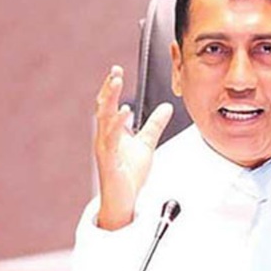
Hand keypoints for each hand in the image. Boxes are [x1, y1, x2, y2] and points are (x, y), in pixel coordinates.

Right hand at [94, 66, 172, 229]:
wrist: (123, 200)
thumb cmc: (129, 173)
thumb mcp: (147, 144)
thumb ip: (155, 125)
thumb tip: (166, 107)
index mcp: (113, 132)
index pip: (110, 104)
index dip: (112, 88)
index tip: (117, 70)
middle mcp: (106, 137)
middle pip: (104, 107)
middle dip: (109, 88)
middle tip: (115, 71)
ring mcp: (105, 148)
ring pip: (104, 119)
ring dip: (110, 99)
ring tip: (116, 83)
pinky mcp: (109, 160)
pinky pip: (111, 138)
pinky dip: (117, 124)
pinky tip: (124, 112)